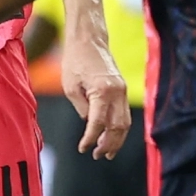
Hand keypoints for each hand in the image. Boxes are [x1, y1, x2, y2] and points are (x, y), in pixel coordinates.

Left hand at [62, 38, 129, 158]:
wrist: (89, 39)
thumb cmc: (75, 61)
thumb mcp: (70, 87)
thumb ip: (82, 108)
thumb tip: (90, 124)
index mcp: (102, 91)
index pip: (98, 123)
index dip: (90, 139)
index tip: (83, 149)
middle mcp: (117, 92)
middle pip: (117, 127)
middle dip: (108, 144)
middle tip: (98, 156)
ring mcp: (123, 90)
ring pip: (125, 122)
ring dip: (117, 139)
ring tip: (107, 152)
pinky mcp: (123, 89)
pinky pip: (124, 113)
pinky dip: (119, 128)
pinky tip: (111, 136)